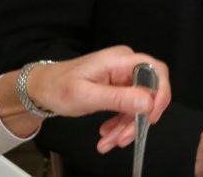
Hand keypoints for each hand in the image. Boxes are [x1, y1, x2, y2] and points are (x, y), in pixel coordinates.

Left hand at [0, 46, 170, 151]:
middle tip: (122, 139)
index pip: (156, 70)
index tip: (150, 119)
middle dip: (138, 119)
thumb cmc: (59, 87)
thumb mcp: (87, 96)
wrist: (42, 89)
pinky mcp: (118, 88)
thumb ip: (118, 99)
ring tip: (108, 142)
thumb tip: (148, 103)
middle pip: (149, 92)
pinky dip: (120, 124)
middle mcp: (124, 65)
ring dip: (126, 127)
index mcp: (119, 59)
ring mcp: (122, 77)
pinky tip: (106, 135)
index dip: (160, 94)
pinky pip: (128, 108)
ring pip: (139, 105)